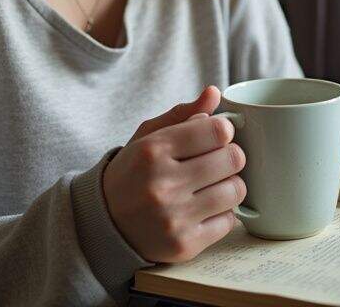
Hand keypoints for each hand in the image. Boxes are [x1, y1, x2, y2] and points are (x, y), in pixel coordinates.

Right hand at [102, 85, 246, 262]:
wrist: (104, 223)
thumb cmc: (131, 173)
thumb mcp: (147, 137)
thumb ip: (182, 114)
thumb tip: (214, 93)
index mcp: (153, 151)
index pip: (217, 131)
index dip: (223, 131)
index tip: (216, 136)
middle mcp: (163, 184)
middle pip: (233, 159)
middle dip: (230, 157)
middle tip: (218, 161)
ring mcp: (174, 217)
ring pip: (236, 191)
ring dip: (229, 186)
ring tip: (212, 185)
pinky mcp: (184, 245)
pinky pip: (229, 222)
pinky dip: (222, 214)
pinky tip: (203, 209)